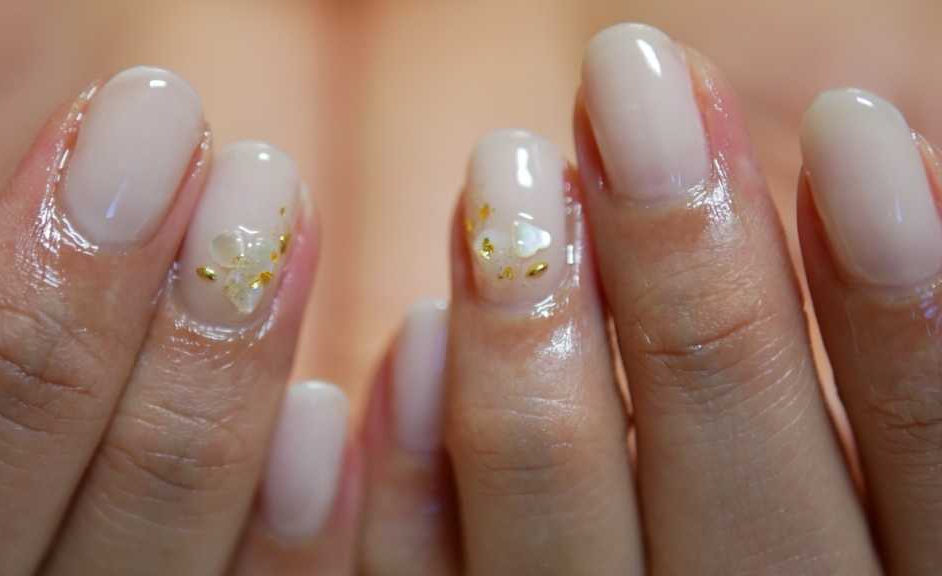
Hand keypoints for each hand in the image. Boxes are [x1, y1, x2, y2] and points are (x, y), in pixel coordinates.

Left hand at [358, 23, 940, 575]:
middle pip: (730, 481)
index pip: (924, 460)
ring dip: (530, 344)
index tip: (849, 128)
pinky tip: (418, 335)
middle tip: (627, 85)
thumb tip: (865, 160)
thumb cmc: (774, 511)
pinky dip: (413, 477)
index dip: (900, 303)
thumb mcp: (837, 457)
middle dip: (687, 271)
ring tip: (509, 169)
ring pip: (559, 534)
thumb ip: (853, 371)